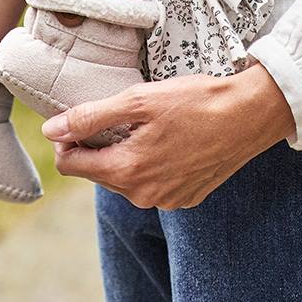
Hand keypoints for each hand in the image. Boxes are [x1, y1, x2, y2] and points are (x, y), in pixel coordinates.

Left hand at [42, 62, 296, 209]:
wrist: (250, 115)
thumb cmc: (196, 101)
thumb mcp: (140, 100)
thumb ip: (92, 116)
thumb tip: (51, 129)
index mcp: (127, 172)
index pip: (71, 165)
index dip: (69, 138)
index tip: (82, 116)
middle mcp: (143, 196)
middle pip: (98, 172)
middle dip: (99, 145)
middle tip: (123, 113)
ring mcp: (166, 201)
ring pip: (126, 178)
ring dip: (127, 154)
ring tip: (150, 124)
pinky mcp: (187, 198)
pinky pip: (153, 183)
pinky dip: (153, 163)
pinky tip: (171, 140)